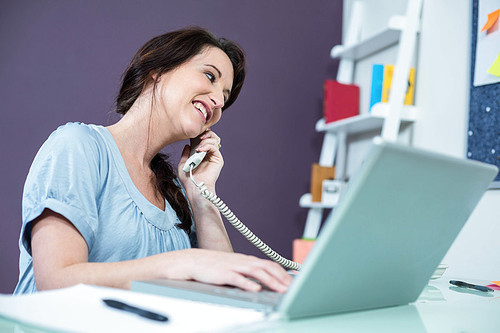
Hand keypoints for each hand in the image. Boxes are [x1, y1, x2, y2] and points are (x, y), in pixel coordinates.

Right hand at [166, 249, 292, 292]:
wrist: (194, 261)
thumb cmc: (215, 266)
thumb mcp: (235, 267)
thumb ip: (249, 273)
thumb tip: (263, 282)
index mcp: (247, 260)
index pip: (270, 264)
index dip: (283, 273)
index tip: (295, 280)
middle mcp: (243, 261)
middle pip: (267, 267)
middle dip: (281, 278)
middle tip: (292, 288)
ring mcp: (234, 266)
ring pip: (256, 272)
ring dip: (270, 281)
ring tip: (280, 289)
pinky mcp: (223, 274)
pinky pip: (238, 278)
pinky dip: (248, 284)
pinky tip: (255, 289)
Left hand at [178, 129, 222, 191]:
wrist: (195, 188)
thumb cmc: (189, 179)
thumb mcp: (183, 164)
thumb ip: (185, 154)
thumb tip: (187, 145)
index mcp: (202, 154)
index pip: (204, 139)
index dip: (200, 134)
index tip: (193, 133)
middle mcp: (209, 154)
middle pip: (212, 136)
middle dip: (205, 133)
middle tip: (198, 136)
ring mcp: (214, 156)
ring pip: (214, 140)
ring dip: (206, 139)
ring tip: (198, 144)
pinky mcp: (218, 160)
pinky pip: (215, 147)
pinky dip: (207, 145)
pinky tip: (200, 149)